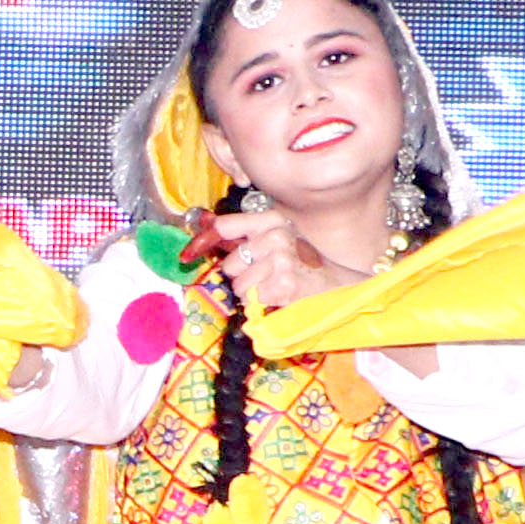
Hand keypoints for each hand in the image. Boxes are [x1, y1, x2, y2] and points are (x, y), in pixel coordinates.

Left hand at [191, 202, 327, 312]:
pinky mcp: (282, 284)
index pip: (224, 226)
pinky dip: (262, 303)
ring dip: (252, 291)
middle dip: (243, 275)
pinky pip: (251, 298)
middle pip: (229, 263)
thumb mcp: (276, 239)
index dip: (204, 241)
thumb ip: (241, 233)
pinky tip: (281, 295)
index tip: (188, 254)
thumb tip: (202, 223)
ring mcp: (281, 260)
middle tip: (268, 275)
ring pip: (238, 284)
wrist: (336, 286)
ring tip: (276, 285)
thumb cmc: (302, 263)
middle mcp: (277, 235)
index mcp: (273, 220)